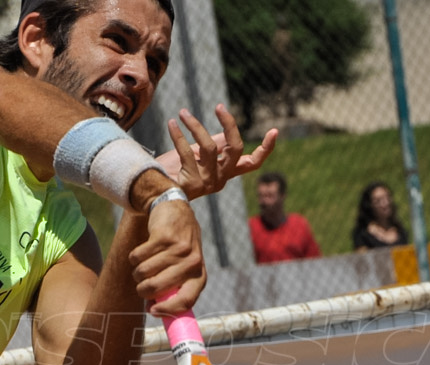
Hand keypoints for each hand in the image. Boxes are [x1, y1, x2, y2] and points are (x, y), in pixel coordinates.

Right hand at [128, 199, 205, 316]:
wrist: (175, 211)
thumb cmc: (178, 247)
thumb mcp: (184, 268)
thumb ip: (173, 289)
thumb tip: (153, 309)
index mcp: (199, 276)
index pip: (186, 301)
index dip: (167, 311)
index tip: (152, 311)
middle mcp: (192, 263)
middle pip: (156, 288)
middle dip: (142, 289)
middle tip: (141, 284)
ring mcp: (178, 249)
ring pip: (143, 273)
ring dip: (137, 271)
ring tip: (145, 263)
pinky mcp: (163, 237)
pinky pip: (136, 257)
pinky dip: (134, 257)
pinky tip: (144, 250)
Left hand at [156, 104, 276, 199]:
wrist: (154, 192)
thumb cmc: (175, 171)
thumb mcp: (198, 154)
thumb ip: (214, 145)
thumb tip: (226, 132)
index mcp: (226, 173)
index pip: (251, 163)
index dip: (265, 149)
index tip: (274, 131)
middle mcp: (220, 180)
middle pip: (235, 149)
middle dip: (229, 124)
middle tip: (219, 107)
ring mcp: (207, 183)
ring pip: (209, 146)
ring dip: (195, 125)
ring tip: (182, 113)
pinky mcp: (191, 184)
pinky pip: (187, 152)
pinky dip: (178, 135)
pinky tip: (172, 124)